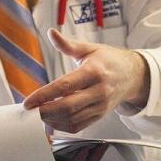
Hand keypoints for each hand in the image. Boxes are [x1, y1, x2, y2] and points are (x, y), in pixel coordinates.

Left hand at [23, 29, 149, 132]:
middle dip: (46, 111)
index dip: (44, 96)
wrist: (133, 75)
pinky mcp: (100, 115)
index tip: (28, 102)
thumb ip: (68, 44)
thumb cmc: (110, 61)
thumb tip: (51, 33)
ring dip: (52, 120)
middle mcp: (99, 91)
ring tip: (39, 114)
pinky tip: (52, 121)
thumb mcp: (90, 48)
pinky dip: (63, 126)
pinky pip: (79, 126)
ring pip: (72, 119)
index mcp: (94, 72)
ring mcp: (100, 105)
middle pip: (68, 107)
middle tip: (32, 110)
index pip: (64, 86)